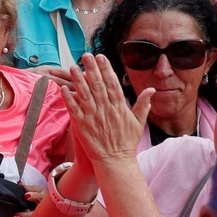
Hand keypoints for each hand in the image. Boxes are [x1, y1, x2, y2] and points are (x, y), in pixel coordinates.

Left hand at [62, 53, 152, 175]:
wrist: (115, 162)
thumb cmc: (126, 143)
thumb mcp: (139, 123)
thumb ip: (143, 105)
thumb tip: (151, 90)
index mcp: (119, 107)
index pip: (112, 83)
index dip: (106, 69)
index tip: (101, 57)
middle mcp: (105, 110)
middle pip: (97, 85)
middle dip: (91, 68)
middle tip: (86, 55)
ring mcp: (93, 117)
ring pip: (84, 94)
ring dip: (78, 80)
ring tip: (73, 67)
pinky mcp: (82, 125)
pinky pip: (74, 109)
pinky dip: (69, 98)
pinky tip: (64, 88)